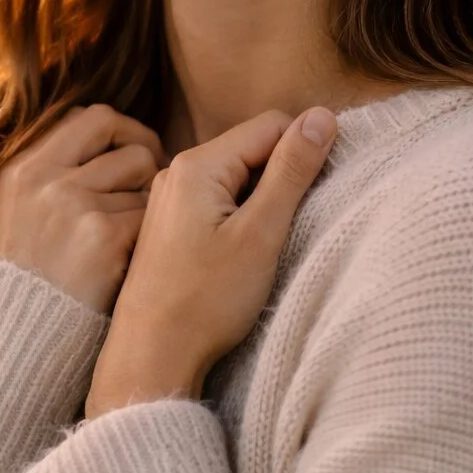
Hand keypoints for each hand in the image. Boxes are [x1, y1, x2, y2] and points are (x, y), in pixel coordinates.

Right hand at [0, 103, 168, 314]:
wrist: (20, 342)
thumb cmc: (29, 282)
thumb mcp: (17, 216)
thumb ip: (52, 176)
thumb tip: (107, 142)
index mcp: (22, 169)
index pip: (87, 116)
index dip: (119, 130)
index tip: (131, 152)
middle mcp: (46, 179)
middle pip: (121, 135)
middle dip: (147, 151)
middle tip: (155, 180)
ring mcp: (74, 206)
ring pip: (145, 175)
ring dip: (152, 199)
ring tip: (140, 231)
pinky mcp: (104, 237)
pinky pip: (153, 214)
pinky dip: (156, 234)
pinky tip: (141, 258)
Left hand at [86, 106, 336, 413]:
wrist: (151, 356)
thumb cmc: (206, 300)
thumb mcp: (261, 232)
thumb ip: (292, 170)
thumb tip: (322, 116)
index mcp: (198, 164)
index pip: (271, 125)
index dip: (305, 150)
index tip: (320, 191)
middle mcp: (177, 171)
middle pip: (251, 148)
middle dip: (282, 176)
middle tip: (291, 225)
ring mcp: (169, 198)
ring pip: (236, 177)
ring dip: (262, 200)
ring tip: (266, 244)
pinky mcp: (169, 225)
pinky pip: (217, 201)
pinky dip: (240, 216)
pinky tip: (243, 253)